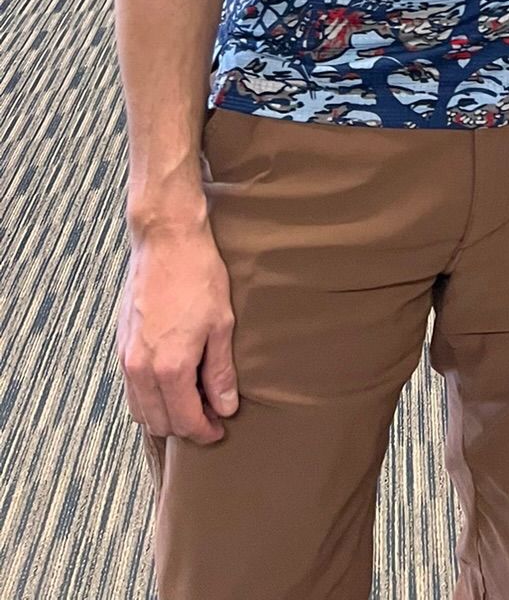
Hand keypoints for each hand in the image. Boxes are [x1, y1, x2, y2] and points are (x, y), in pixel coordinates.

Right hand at [117, 224, 238, 442]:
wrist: (166, 240)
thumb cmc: (197, 276)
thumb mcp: (221, 323)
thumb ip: (219, 371)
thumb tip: (225, 406)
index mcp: (169, 367)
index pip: (184, 420)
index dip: (204, 431)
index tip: (220, 429)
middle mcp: (140, 369)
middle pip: (159, 422)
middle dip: (185, 426)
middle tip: (210, 415)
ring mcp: (126, 357)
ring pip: (140, 409)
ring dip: (164, 415)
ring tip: (192, 401)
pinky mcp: (120, 344)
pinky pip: (131, 388)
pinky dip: (149, 397)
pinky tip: (171, 383)